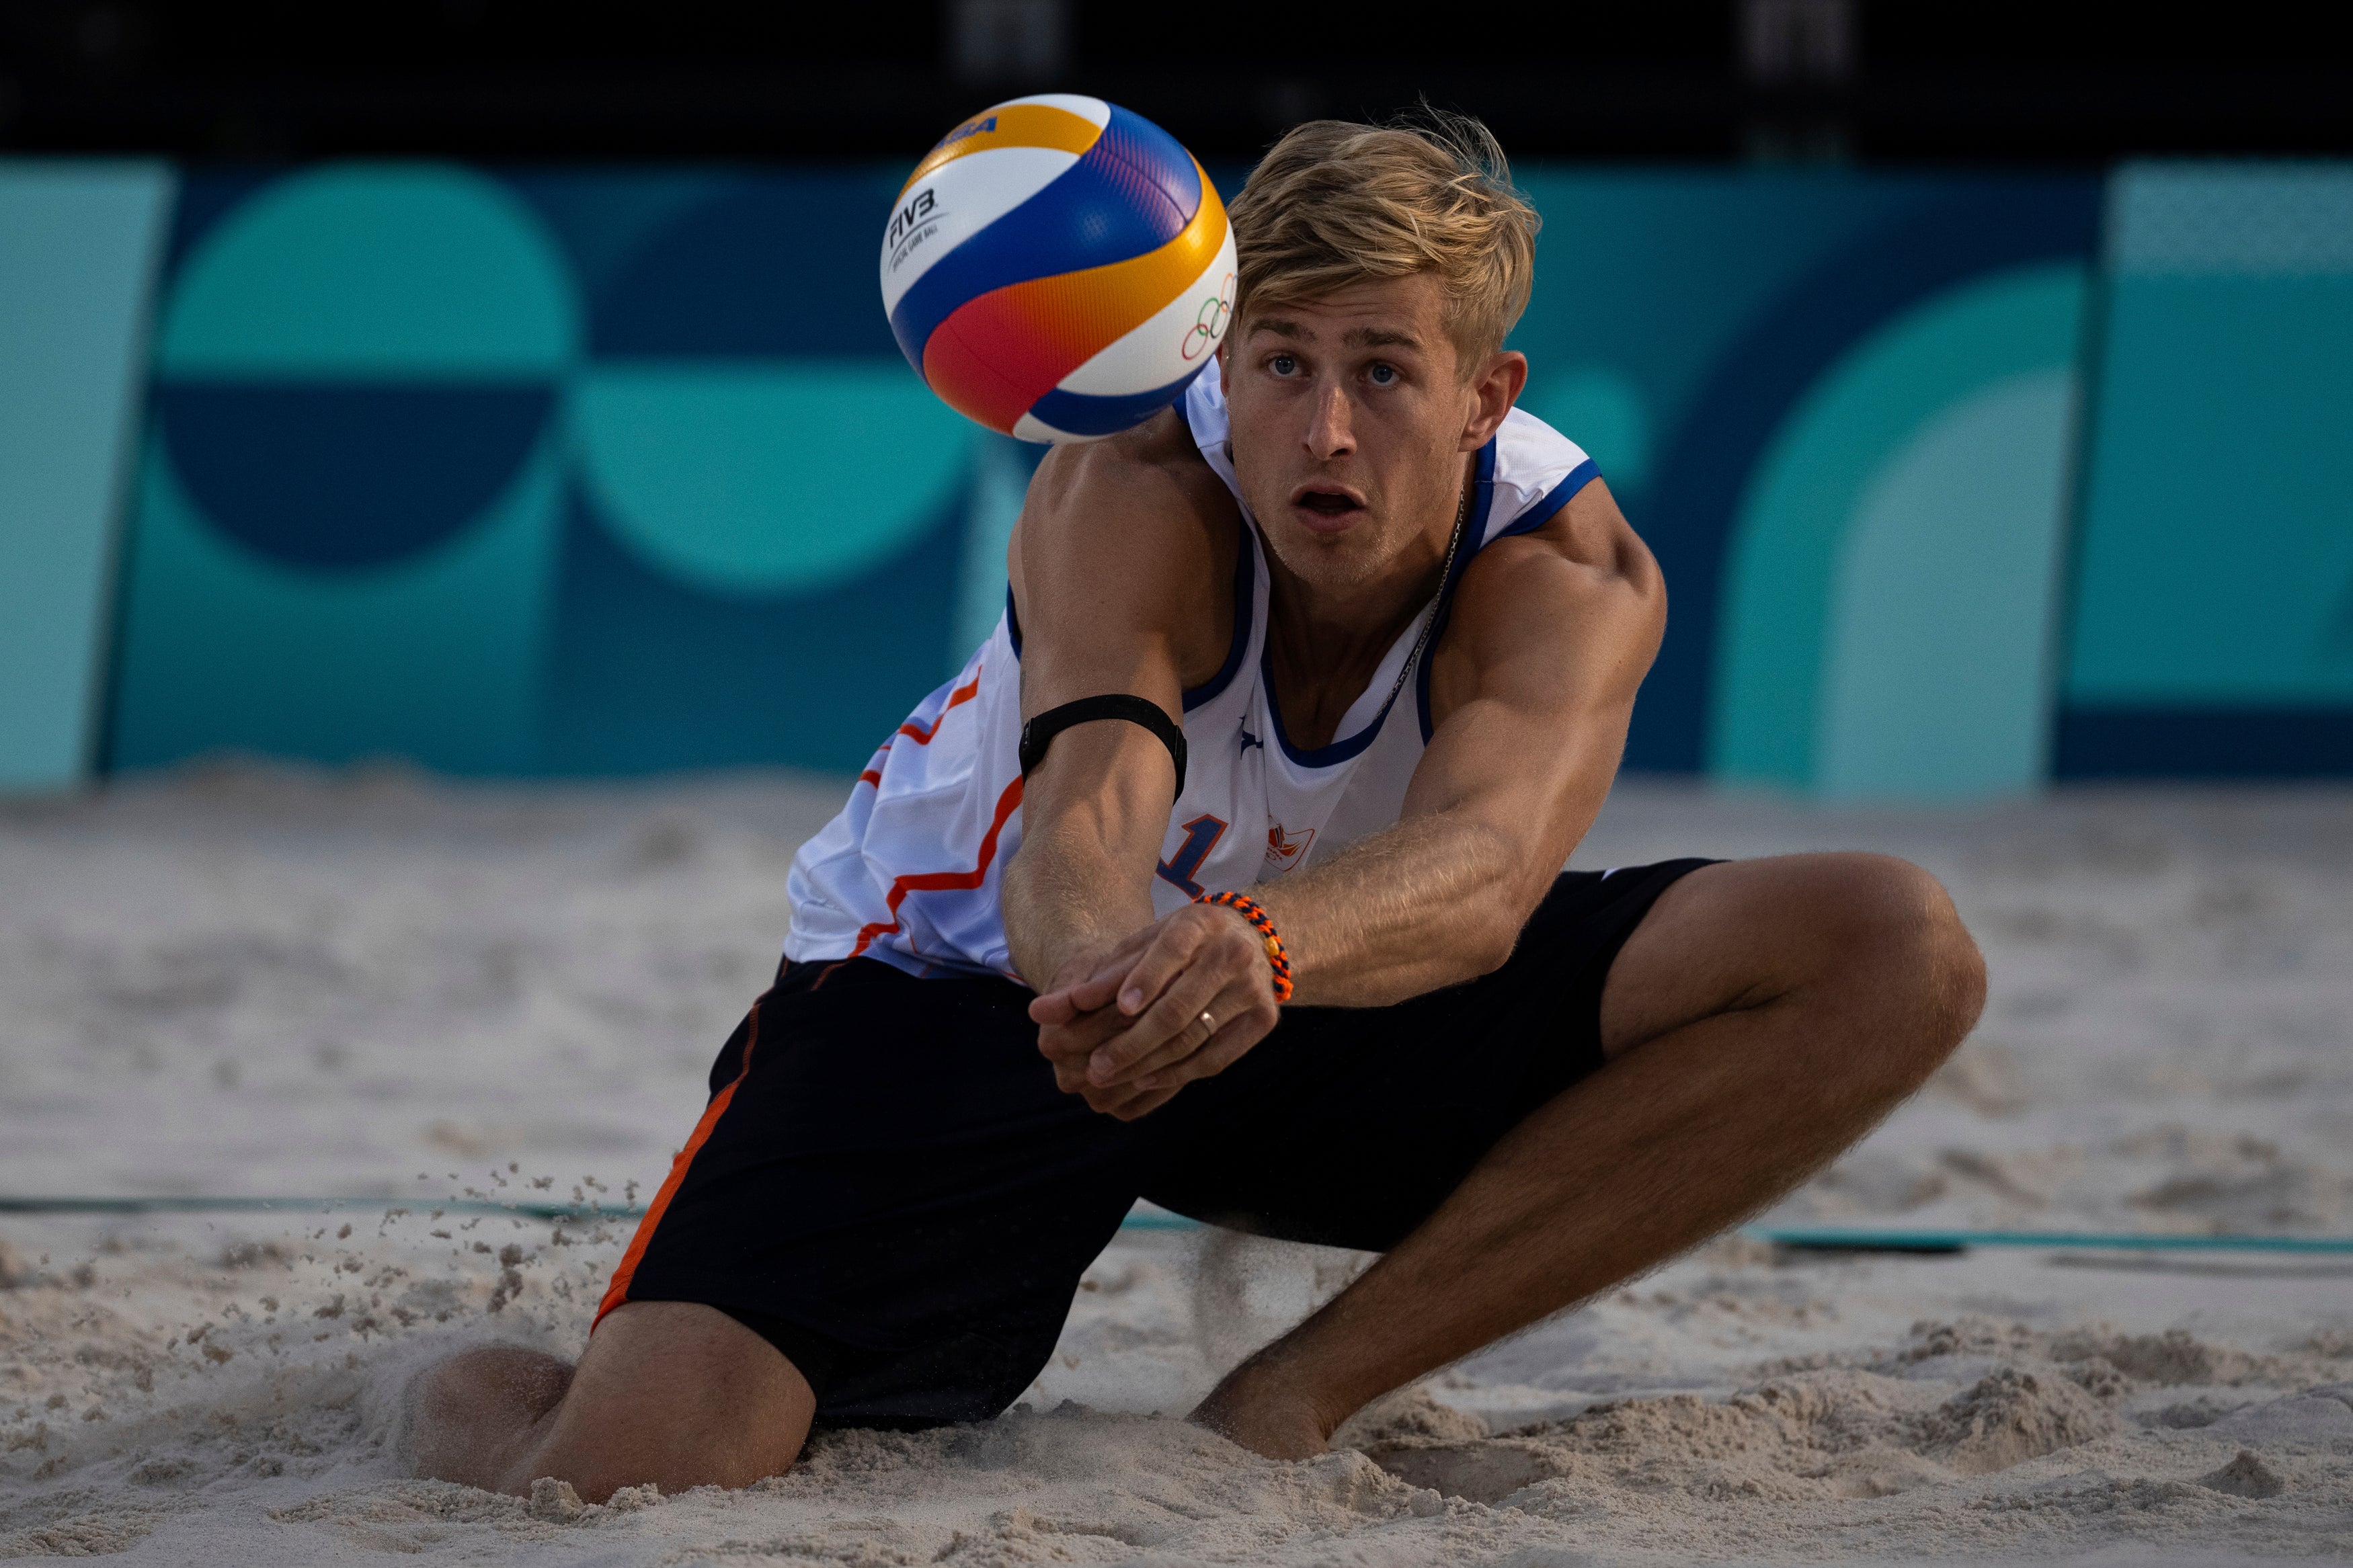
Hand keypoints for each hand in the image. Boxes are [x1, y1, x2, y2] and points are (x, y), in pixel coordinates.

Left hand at [1030, 903, 1283, 1119]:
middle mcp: (1231, 954)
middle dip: (1132, 1042)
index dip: (1146, 979)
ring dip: (1147, 1063)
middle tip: (1094, 1068)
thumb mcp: (1142, 946)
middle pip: (1178, 1008)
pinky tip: (1146, 1078)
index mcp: (1199, 924)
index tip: (1121, 1007)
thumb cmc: (1180, 944)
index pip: (1171, 950)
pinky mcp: (1263, 1020)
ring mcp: (1252, 989)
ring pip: (1194, 1038)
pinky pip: (1216, 1057)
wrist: (1251, 940)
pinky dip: (1179, 1072)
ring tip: (1109, 1078)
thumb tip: (1041, 1011)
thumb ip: (1097, 976)